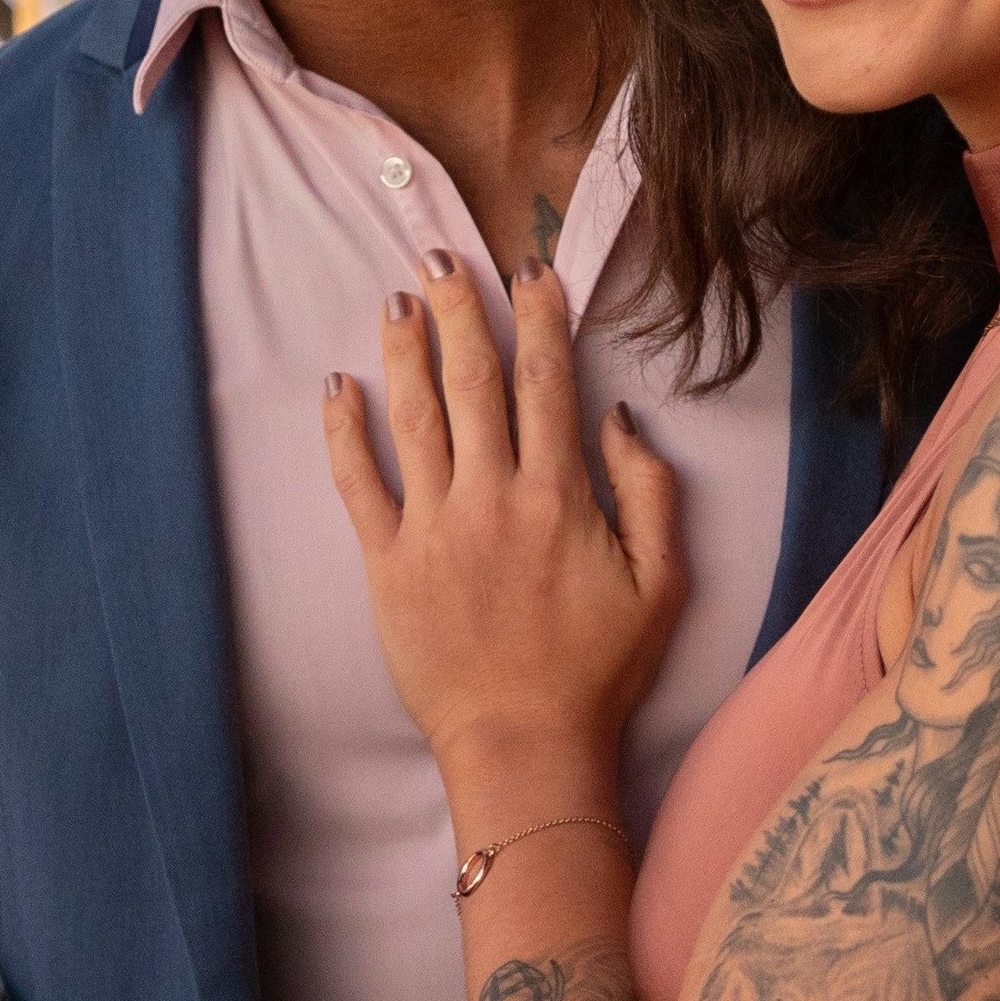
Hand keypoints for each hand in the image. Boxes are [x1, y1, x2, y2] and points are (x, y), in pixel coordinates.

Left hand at [323, 252, 683, 783]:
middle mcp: (492, 497)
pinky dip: (343, 430)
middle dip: (459, 310)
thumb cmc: (599, 670)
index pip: (545, 382)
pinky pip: (357, 483)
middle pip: (472, 380)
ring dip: (403, 351)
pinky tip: (336, 385)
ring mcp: (433, 527)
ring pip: (414, 417)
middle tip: (441, 255)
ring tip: (395, 300)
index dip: (538, 318)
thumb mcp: (663, 584)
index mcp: (560, 496)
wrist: (525, 745)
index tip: (529, 269)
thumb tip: (618, 419)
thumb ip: (651, 494)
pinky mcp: (387, 562)